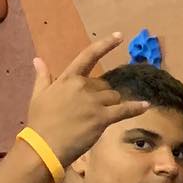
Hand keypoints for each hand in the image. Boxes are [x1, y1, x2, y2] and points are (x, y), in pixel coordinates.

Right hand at [25, 34, 146, 168]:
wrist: (43, 147)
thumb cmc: (39, 123)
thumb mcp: (38, 96)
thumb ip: (42, 76)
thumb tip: (38, 59)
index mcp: (68, 79)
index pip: (89, 56)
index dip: (105, 45)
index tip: (120, 36)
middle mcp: (83, 86)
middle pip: (103, 85)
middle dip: (101, 95)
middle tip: (89, 111)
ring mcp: (94, 102)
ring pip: (113, 97)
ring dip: (111, 104)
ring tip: (98, 119)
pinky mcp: (102, 118)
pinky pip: (124, 110)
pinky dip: (136, 108)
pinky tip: (145, 106)